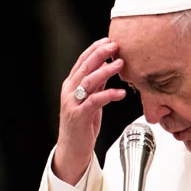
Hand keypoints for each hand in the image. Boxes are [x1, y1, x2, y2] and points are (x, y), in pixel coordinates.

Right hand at [52, 38, 126, 184]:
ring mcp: (72, 104)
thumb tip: (107, 67)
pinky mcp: (79, 117)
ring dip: (105, 71)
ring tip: (120, 64)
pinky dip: (109, 95)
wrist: (72, 151)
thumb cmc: (82, 127)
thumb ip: (96, 85)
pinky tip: (121, 92)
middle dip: (99, 54)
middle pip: (84, 67)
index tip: (108, 40)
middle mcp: (69, 92)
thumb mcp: (90, 101)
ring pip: (88, 81)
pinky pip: (94, 101)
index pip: (82, 62)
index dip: (94, 49)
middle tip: (115, 45)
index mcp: (70, 86)